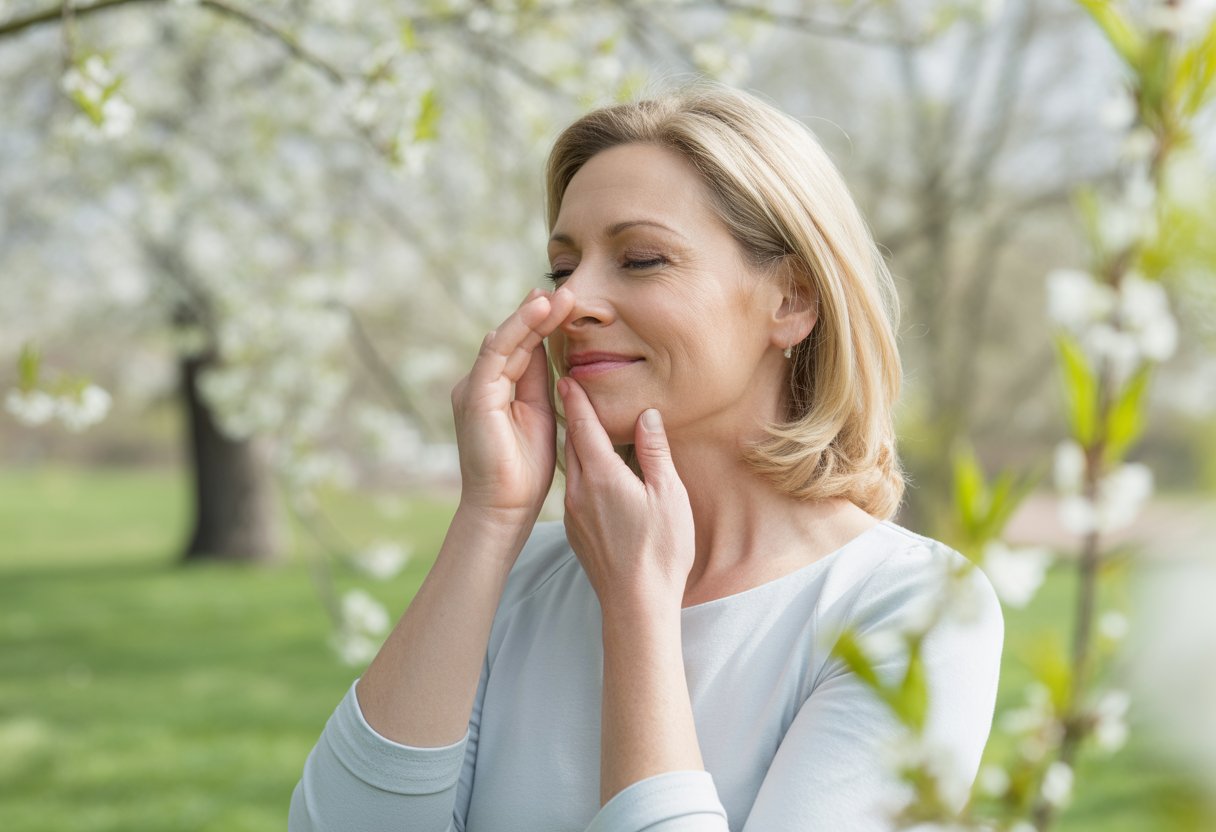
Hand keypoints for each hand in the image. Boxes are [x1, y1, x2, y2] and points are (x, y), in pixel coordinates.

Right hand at [451, 288, 574, 527]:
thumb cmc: (524, 471)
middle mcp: (480, 382)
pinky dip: (519, 329)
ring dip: (533, 314)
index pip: (522, 347)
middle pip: (512, 337)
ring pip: (505, 338)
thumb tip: (550, 350)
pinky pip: (497, 352)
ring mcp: (474, 387)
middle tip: (570, 291)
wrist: (504, 507)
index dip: (544, 324)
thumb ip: (540, 382)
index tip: (570, 304)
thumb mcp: (541, 415)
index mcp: (496, 388)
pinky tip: (540, 311)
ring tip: (561, 295)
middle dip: (541, 313)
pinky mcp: (475, 395)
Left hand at [558, 377, 694, 610]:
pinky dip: (579, 470)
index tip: (566, 375)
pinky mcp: (576, 531)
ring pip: (570, 466)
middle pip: (570, 442)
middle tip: (568, 387)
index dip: (576, 398)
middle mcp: (580, 491)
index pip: (583, 425)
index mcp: (602, 476)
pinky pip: (574, 489)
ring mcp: (574, 513)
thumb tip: (647, 415)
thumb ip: (654, 452)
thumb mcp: (668, 495)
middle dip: (571, 414)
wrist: (636, 604)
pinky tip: (591, 472)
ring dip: (574, 443)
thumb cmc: (660, 551)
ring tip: (579, 424)